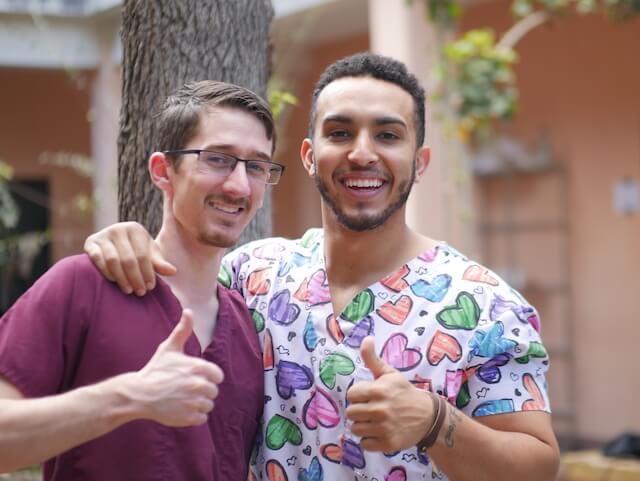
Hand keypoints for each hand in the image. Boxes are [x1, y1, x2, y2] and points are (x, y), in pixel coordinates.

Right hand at [84, 221, 175, 294]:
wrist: (113, 244)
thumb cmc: (136, 250)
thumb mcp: (150, 254)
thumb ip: (159, 263)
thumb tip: (173, 271)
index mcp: (135, 229)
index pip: (143, 254)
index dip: (148, 272)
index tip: (151, 287)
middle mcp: (118, 229)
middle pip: (129, 259)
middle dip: (136, 278)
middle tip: (141, 292)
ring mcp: (103, 235)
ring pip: (113, 260)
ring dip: (122, 278)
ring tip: (129, 290)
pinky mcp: (90, 243)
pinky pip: (97, 260)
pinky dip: (106, 272)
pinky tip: (114, 282)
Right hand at [122, 309, 223, 426]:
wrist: (139, 394)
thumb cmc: (155, 370)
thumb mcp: (169, 348)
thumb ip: (183, 330)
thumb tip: (189, 310)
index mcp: (198, 368)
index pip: (217, 376)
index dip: (207, 377)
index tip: (194, 377)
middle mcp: (199, 385)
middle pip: (213, 391)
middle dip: (202, 390)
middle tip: (185, 389)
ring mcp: (194, 403)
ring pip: (208, 405)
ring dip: (199, 404)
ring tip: (182, 399)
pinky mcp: (189, 418)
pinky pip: (202, 418)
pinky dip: (194, 416)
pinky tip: (181, 409)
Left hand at [345, 336, 436, 451]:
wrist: (427, 416)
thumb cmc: (403, 392)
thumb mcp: (389, 374)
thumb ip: (372, 358)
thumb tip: (366, 338)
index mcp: (379, 390)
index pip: (351, 394)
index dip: (358, 395)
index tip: (367, 396)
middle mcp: (380, 409)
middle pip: (350, 413)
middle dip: (358, 411)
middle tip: (370, 409)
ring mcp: (384, 428)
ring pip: (355, 429)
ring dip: (362, 426)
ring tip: (374, 421)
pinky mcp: (387, 443)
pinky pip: (364, 444)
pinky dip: (369, 440)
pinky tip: (379, 432)